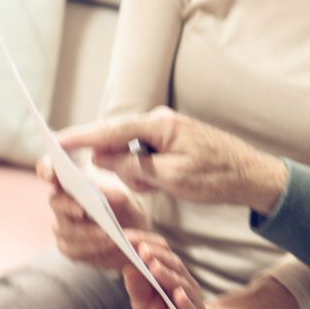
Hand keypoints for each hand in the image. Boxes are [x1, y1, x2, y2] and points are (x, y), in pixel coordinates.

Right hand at [36, 157, 148, 269]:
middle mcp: (61, 201)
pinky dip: (93, 246)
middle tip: (82, 210)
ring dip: (87, 231)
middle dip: (68, 205)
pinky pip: (73, 248)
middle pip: (55, 201)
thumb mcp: (122, 195)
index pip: (48, 170)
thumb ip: (107, 189)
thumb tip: (92, 185)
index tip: (50, 174)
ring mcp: (61, 225)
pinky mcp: (68, 247)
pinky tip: (110, 243)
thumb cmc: (124, 206)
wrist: (135, 231)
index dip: (45, 169)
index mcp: (70, 180)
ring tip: (107, 233)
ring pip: (65, 228)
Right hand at [58, 107, 289, 213]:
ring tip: (154, 185)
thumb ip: (133, 167)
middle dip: (113, 162)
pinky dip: (146, 173)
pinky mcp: (171, 144)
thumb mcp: (172, 177)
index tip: (56, 141)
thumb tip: (100, 158)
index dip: (82, 138)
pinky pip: (145, 158)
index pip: (112, 130)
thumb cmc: (217, 176)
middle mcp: (160, 122)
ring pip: (131, 153)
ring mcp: (166, 132)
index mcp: (159, 125)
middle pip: (119, 141)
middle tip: (114, 176)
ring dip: (134, 173)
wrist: (252, 175)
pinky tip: (162, 184)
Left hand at [122, 231, 225, 308]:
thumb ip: (137, 289)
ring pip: (182, 283)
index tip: (127, 238)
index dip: (146, 245)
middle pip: (173, 264)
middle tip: (141, 249)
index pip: (160, 254)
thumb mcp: (145, 306)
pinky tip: (178, 295)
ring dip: (168, 274)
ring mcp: (193, 300)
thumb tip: (127, 269)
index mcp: (170, 275)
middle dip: (157, 256)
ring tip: (154, 267)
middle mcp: (183, 283)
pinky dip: (186, 302)